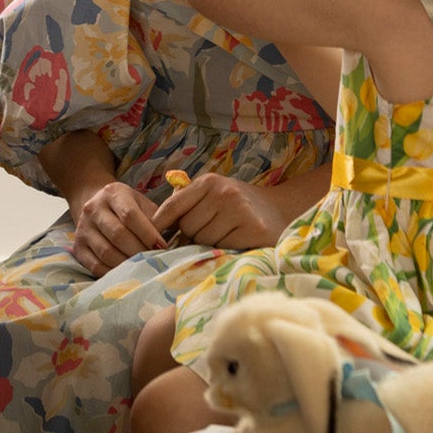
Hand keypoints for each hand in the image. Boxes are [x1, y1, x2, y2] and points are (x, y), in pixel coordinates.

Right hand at [69, 178, 165, 275]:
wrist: (95, 204)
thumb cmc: (126, 206)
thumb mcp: (140, 203)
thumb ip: (156, 217)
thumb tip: (172, 240)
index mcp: (113, 193)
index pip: (130, 215)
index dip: (147, 233)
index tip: (162, 246)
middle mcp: (93, 209)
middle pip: (118, 235)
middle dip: (139, 251)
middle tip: (154, 261)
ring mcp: (83, 229)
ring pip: (106, 252)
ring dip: (127, 264)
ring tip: (143, 269)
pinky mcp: (78, 248)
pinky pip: (95, 265)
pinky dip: (113, 273)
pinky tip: (126, 275)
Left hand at [159, 171, 288, 250]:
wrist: (280, 211)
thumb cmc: (239, 206)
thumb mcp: (214, 195)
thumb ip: (189, 205)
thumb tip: (156, 229)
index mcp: (209, 181)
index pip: (174, 205)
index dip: (160, 224)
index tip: (153, 239)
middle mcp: (223, 192)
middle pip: (187, 227)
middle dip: (192, 236)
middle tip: (208, 235)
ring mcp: (238, 210)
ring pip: (203, 240)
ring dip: (208, 245)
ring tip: (224, 237)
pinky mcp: (252, 229)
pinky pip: (222, 248)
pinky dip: (225, 250)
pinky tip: (236, 242)